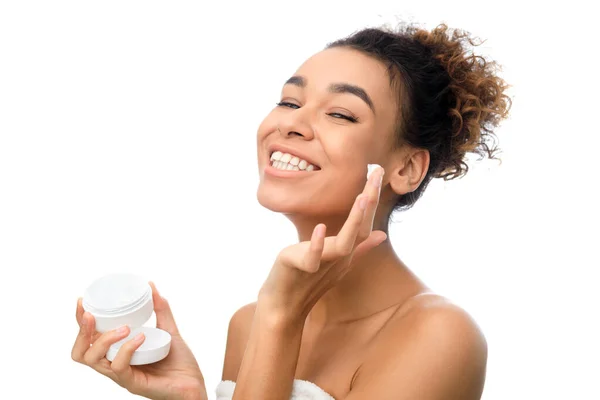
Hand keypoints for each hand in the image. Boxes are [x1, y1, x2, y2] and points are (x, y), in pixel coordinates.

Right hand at [71, 282, 207, 399]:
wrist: (195, 384)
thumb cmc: (180, 363)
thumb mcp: (169, 330)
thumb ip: (161, 310)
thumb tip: (151, 286)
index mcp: (118, 353)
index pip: (89, 339)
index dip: (81, 322)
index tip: (82, 302)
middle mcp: (115, 365)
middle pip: (82, 352)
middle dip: (82, 331)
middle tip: (91, 315)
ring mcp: (122, 376)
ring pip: (94, 360)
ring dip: (105, 339)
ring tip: (124, 327)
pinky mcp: (133, 383)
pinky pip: (119, 367)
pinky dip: (127, 349)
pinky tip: (140, 337)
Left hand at [258, 166, 386, 323]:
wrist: (284, 305)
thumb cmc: (309, 280)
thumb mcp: (337, 260)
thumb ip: (360, 247)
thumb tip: (381, 234)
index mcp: (347, 252)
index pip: (366, 222)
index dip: (372, 197)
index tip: (376, 170)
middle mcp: (340, 257)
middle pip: (361, 228)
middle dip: (369, 199)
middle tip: (376, 171)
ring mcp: (324, 264)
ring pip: (345, 243)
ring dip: (355, 221)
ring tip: (363, 197)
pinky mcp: (303, 268)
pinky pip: (313, 258)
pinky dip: (317, 244)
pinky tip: (321, 228)